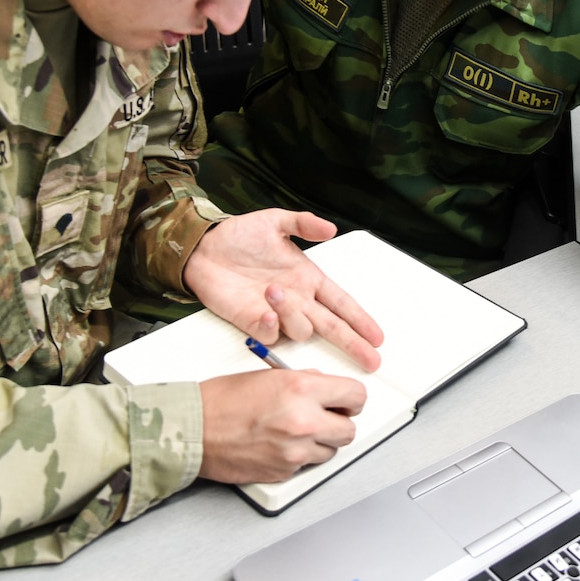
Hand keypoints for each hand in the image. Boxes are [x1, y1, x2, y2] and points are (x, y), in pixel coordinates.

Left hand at [183, 209, 384, 371]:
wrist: (202, 249)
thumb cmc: (238, 236)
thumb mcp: (274, 221)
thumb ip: (303, 223)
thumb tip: (330, 226)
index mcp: (307, 278)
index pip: (341, 303)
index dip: (360, 319)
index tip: (377, 336)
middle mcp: (297, 300)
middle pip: (332, 327)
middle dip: (353, 343)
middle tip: (370, 359)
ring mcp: (276, 314)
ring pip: (301, 330)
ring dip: (293, 315)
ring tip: (273, 290)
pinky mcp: (252, 322)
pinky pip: (270, 336)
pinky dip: (272, 327)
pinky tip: (265, 313)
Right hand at [199, 368, 368, 483]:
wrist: (193, 430)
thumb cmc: (221, 401)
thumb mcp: (269, 376)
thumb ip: (303, 381)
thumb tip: (324, 387)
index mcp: (302, 389)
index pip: (356, 395)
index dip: (351, 398)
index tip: (346, 400)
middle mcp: (304, 421)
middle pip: (349, 429)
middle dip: (339, 422)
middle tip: (325, 416)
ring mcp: (296, 450)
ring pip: (331, 450)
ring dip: (320, 442)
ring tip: (296, 431)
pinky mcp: (285, 471)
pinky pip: (307, 464)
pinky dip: (299, 456)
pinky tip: (279, 443)